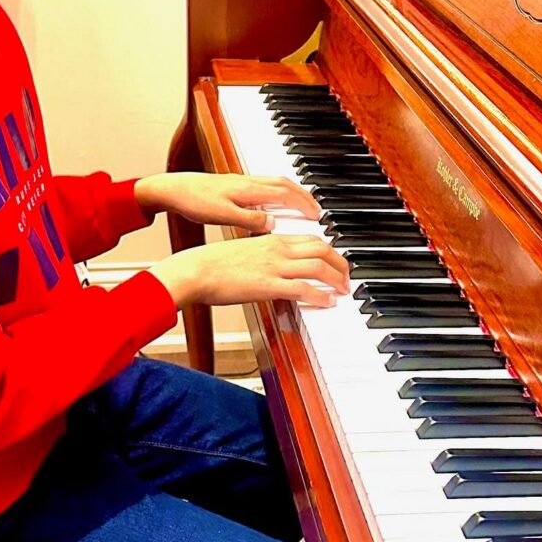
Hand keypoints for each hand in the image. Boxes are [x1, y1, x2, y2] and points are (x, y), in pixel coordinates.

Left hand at [135, 172, 319, 232]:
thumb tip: (273, 224)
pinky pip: (265, 184)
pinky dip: (278, 192)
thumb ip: (249, 220)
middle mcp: (248, 182)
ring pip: (276, 182)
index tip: (317, 215)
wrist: (172, 188)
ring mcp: (242, 181)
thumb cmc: (194, 201)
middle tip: (317, 210)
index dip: (304, 204)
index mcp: (249, 189)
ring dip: (293, 192)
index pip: (285, 192)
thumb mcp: (222, 216)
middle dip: (304, 196)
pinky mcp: (234, 184)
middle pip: (285, 183)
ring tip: (302, 206)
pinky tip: (274, 204)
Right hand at [150, 234, 349, 309]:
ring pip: (319, 266)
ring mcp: (274, 266)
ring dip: (337, 278)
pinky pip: (304, 288)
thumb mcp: (241, 253)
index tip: (335, 260)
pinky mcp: (269, 285)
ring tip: (344, 290)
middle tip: (347, 276)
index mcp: (270, 239)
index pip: (310, 239)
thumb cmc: (210, 264)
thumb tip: (267, 267)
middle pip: (322, 248)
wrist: (195, 270)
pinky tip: (328, 302)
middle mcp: (277, 249)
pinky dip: (321, 295)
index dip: (328, 250)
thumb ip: (259, 257)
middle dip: (340, 262)